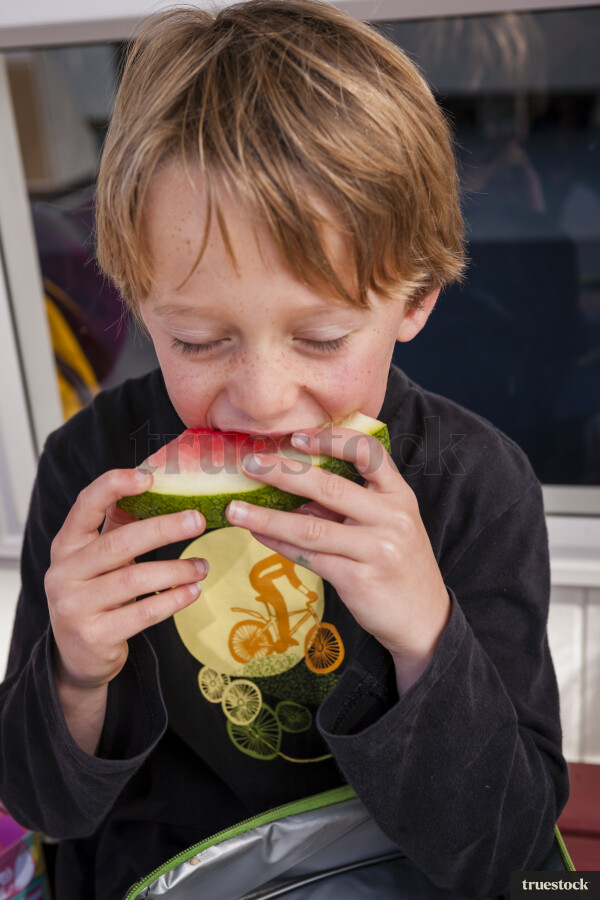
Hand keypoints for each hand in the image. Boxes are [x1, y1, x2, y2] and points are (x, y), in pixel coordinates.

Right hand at [45, 468, 206, 691]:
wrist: (77, 657)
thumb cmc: (95, 596)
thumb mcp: (99, 559)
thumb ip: (118, 526)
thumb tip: (153, 486)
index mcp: (66, 545)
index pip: (85, 505)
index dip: (114, 486)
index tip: (149, 477)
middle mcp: (63, 573)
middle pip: (119, 543)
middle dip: (163, 529)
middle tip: (198, 520)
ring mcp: (75, 606)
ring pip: (134, 579)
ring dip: (176, 569)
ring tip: (202, 566)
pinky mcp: (94, 635)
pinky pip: (143, 613)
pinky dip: (172, 599)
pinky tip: (193, 591)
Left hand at [226, 427, 450, 692]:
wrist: (423, 619)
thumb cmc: (396, 563)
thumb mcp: (386, 525)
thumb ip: (349, 505)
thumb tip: (290, 487)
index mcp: (399, 495)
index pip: (368, 453)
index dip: (331, 440)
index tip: (296, 437)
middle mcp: (392, 518)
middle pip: (331, 487)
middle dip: (284, 473)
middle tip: (250, 464)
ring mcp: (377, 550)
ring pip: (311, 527)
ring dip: (267, 516)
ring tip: (235, 509)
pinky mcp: (359, 579)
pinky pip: (309, 557)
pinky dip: (279, 544)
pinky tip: (258, 534)